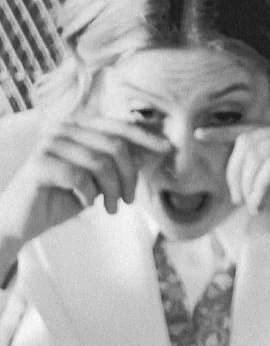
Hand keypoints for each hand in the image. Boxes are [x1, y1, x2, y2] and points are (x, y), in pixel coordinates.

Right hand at [0, 114, 167, 261]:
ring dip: (112, 190)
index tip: (169, 151)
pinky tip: (86, 204)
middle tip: (129, 200)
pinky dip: (89, 195)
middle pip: (114, 146)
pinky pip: (79, 177)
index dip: (146, 138)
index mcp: (79, 127)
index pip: (119, 126)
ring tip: (112, 207)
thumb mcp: (101, 180)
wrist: (24, 219)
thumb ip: (123, 164)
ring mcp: (49, 144)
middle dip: (130, 175)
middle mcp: (64, 129)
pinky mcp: (39, 163)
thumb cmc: (65, 196)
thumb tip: (156, 151)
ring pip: (100, 163)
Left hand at [209, 122, 269, 262]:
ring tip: (255, 206)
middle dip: (234, 172)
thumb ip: (261, 178)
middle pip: (248, 139)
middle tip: (239, 200)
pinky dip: (261, 187)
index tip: (198, 135)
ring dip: (247, 184)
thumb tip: (238, 175)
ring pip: (257, 151)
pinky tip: (263, 206)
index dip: (223, 131)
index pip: (251, 130)